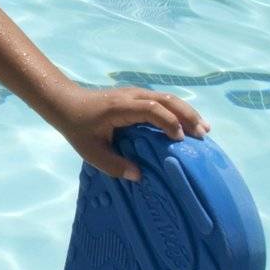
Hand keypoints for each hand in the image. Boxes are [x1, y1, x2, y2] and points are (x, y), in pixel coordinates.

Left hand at [47, 84, 210, 183]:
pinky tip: (187, 124)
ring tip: (204, 129)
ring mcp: (136, 93)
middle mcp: (133, 95)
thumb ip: (113, 165)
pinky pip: (163, 100)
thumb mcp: (91, 151)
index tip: (181, 139)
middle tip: (204, 134)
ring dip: (187, 112)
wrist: (66, 102)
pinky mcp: (138, 96)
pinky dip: (178, 111)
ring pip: (168, 98)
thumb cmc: (78, 127)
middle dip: (188, 115)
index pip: (152, 109)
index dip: (169, 123)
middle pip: (168, 99)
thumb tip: (138, 177)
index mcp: (121, 107)